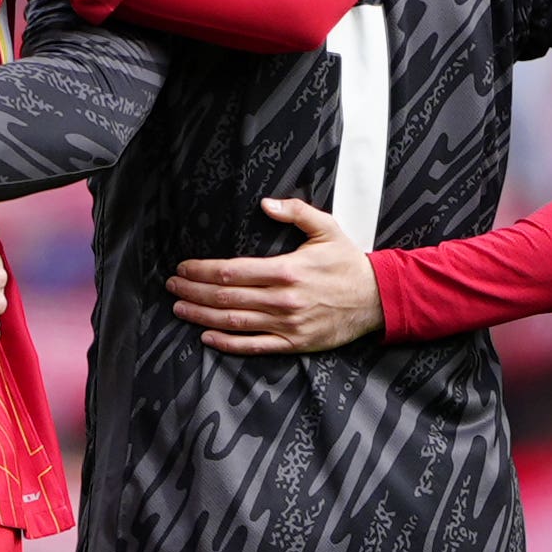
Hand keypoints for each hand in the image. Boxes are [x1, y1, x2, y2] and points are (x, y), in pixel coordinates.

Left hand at [167, 195, 383, 355]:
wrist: (378, 299)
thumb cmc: (349, 263)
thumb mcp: (327, 228)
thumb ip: (295, 212)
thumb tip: (265, 204)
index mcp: (286, 270)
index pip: (232, 271)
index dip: (202, 270)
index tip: (184, 266)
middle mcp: (283, 300)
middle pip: (226, 297)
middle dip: (194, 290)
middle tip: (172, 285)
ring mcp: (287, 325)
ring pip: (234, 322)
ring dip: (202, 316)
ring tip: (179, 307)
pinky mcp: (294, 343)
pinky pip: (254, 347)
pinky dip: (227, 344)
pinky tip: (207, 337)